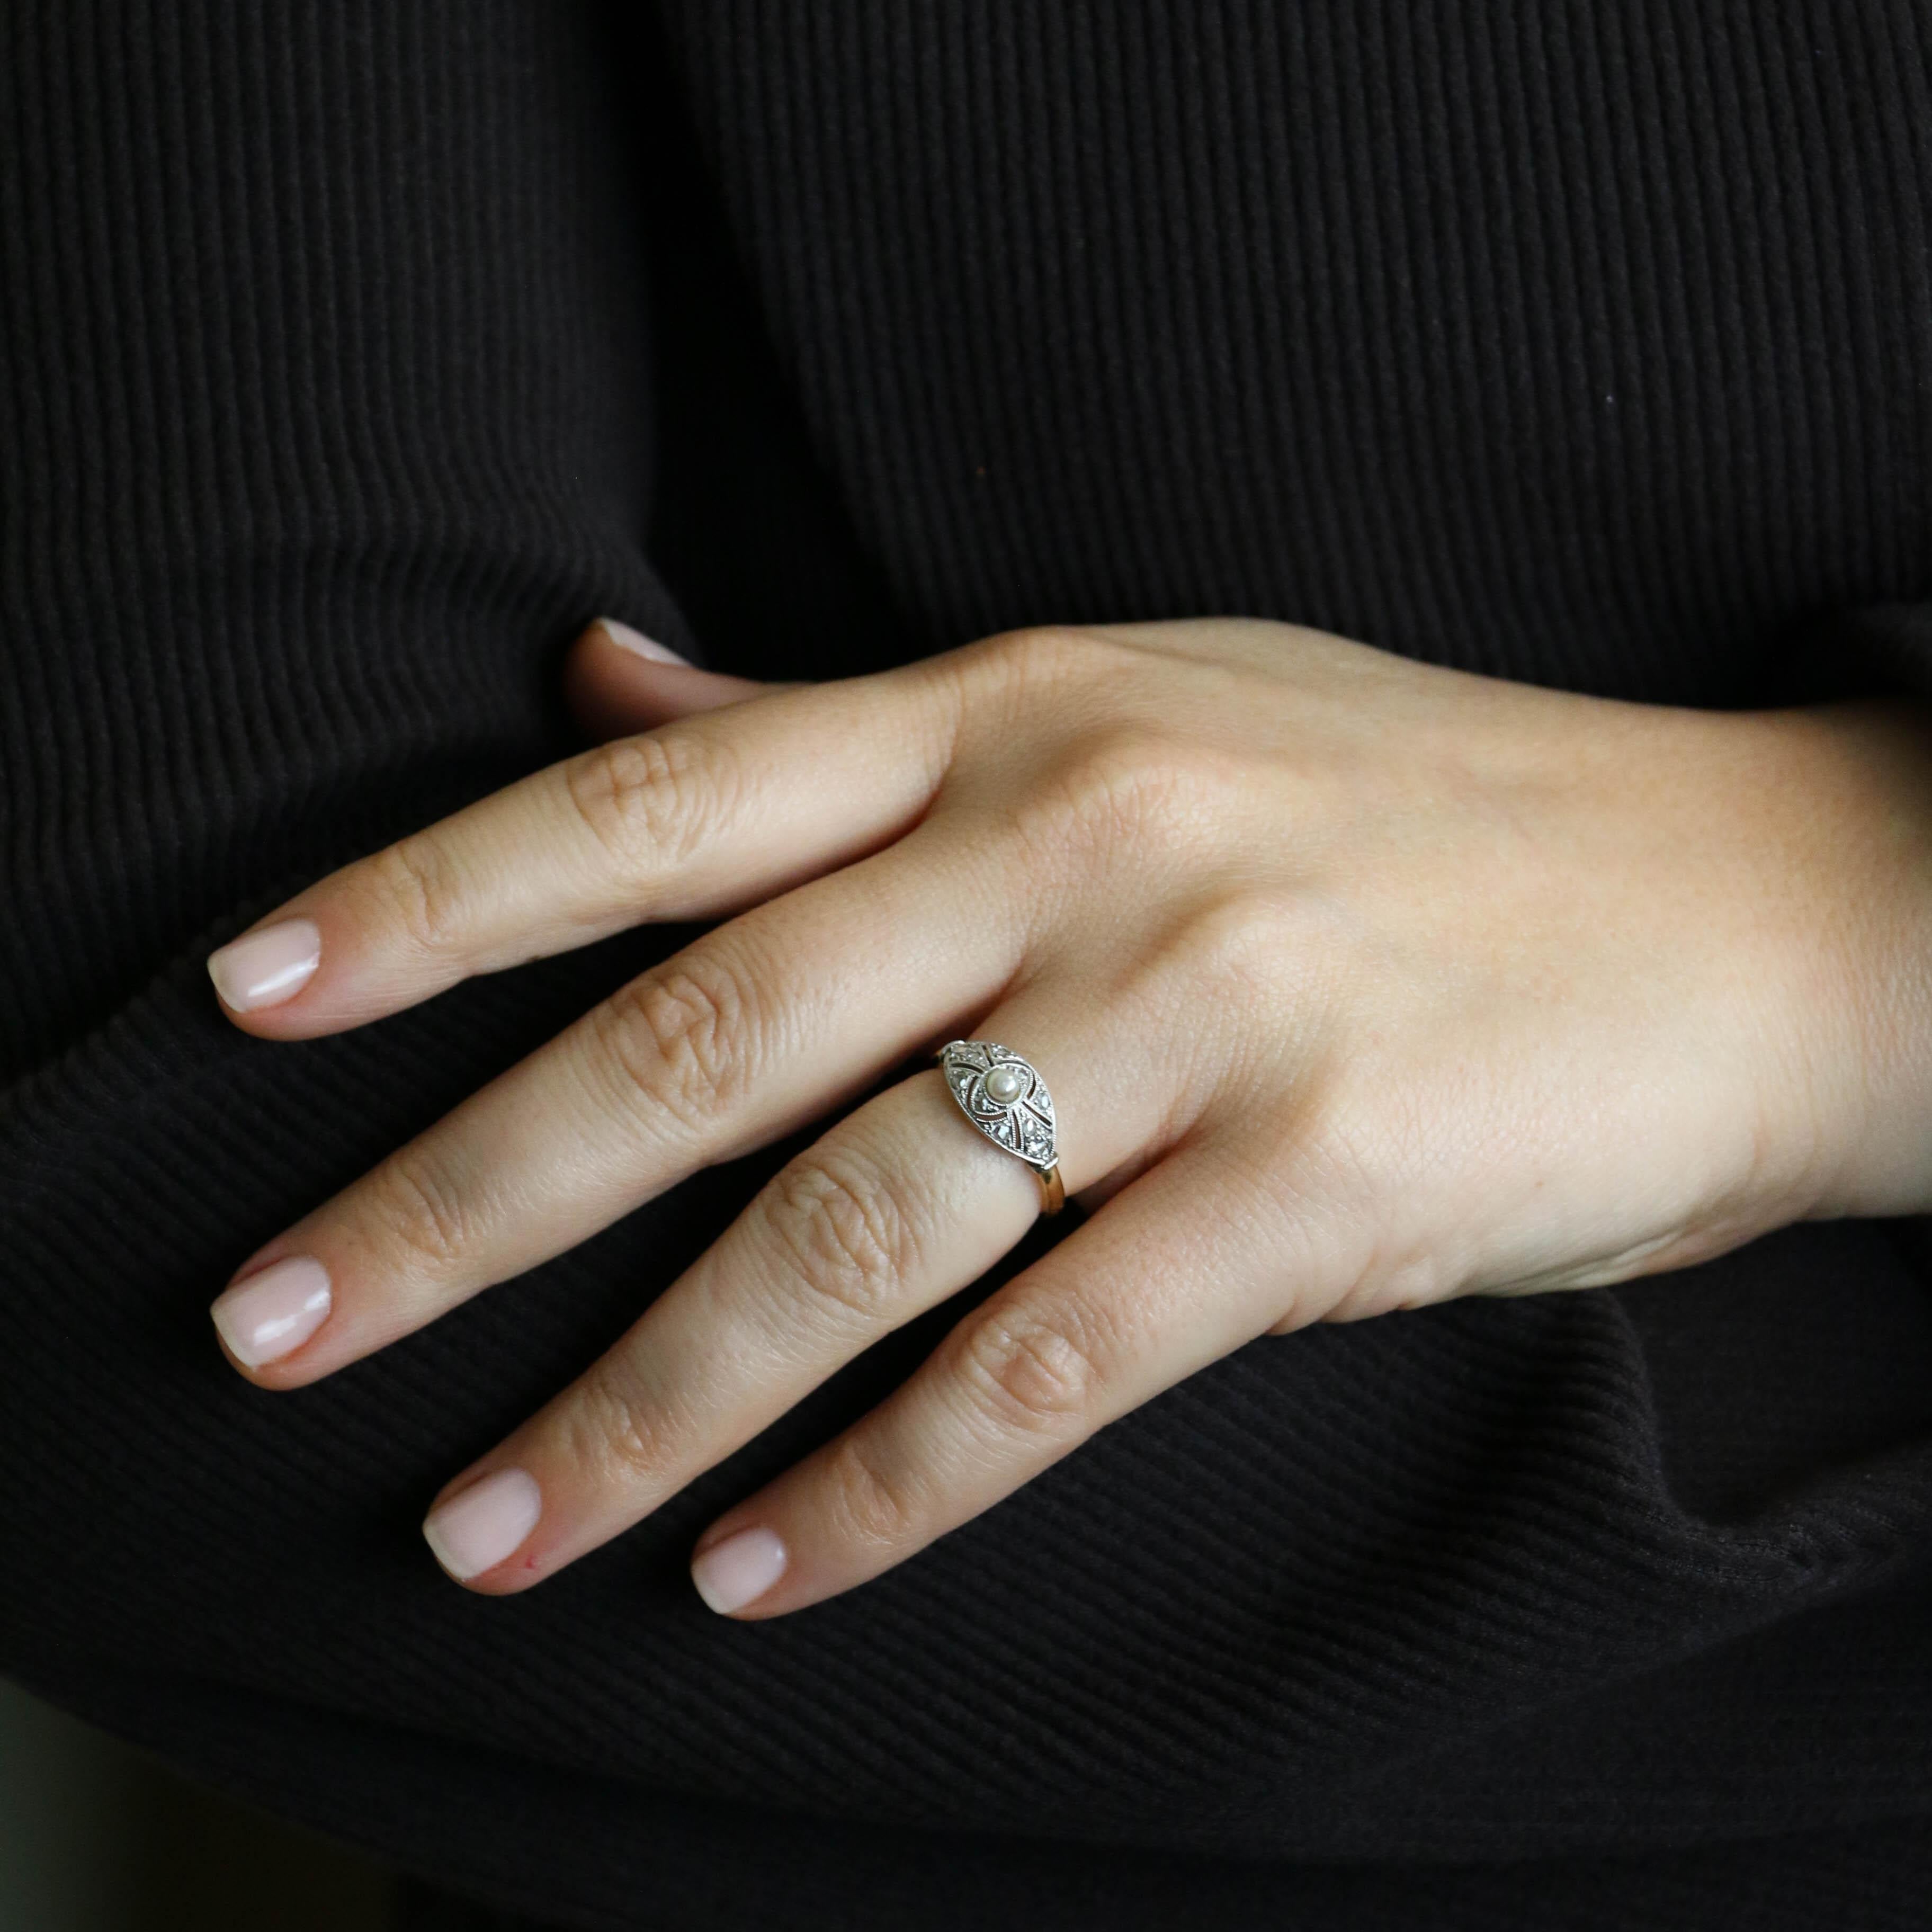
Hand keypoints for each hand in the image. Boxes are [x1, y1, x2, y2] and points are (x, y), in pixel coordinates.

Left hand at [204, 617, 1931, 1614]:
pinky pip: (1048, 1367)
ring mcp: (1208, 1013)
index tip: (251, 1001)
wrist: (1743, 892)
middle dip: (458, 1202)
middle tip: (278, 1325)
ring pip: (850, 1237)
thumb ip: (853, 718)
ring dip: (644, 1406)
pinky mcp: (1325, 1183)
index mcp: (1012, 715)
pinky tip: (761, 1571)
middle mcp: (1082, 845)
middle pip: (699, 1043)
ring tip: (491, 1524)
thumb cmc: (1411, 803)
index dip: (430, 901)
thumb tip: (607, 679)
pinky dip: (886, 1490)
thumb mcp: (1130, 701)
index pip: (654, 805)